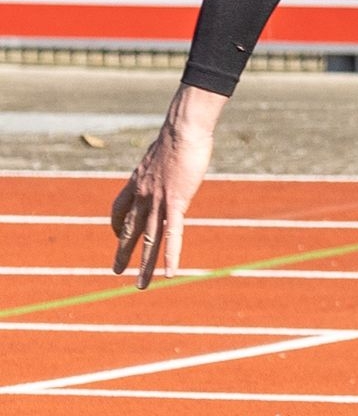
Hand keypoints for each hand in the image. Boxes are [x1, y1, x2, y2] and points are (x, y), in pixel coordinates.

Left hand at [110, 85, 222, 288]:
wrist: (182, 129)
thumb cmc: (178, 134)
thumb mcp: (163, 150)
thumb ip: (162, 161)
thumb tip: (170, 155)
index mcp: (137, 182)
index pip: (119, 210)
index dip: (116, 225)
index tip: (117, 235)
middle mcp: (142, 196)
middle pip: (129, 230)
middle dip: (122, 253)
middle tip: (116, 272)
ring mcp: (157, 202)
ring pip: (148, 240)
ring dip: (144, 265)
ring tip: (141, 286)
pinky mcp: (176, 203)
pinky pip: (172, 235)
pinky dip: (171, 256)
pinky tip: (171, 273)